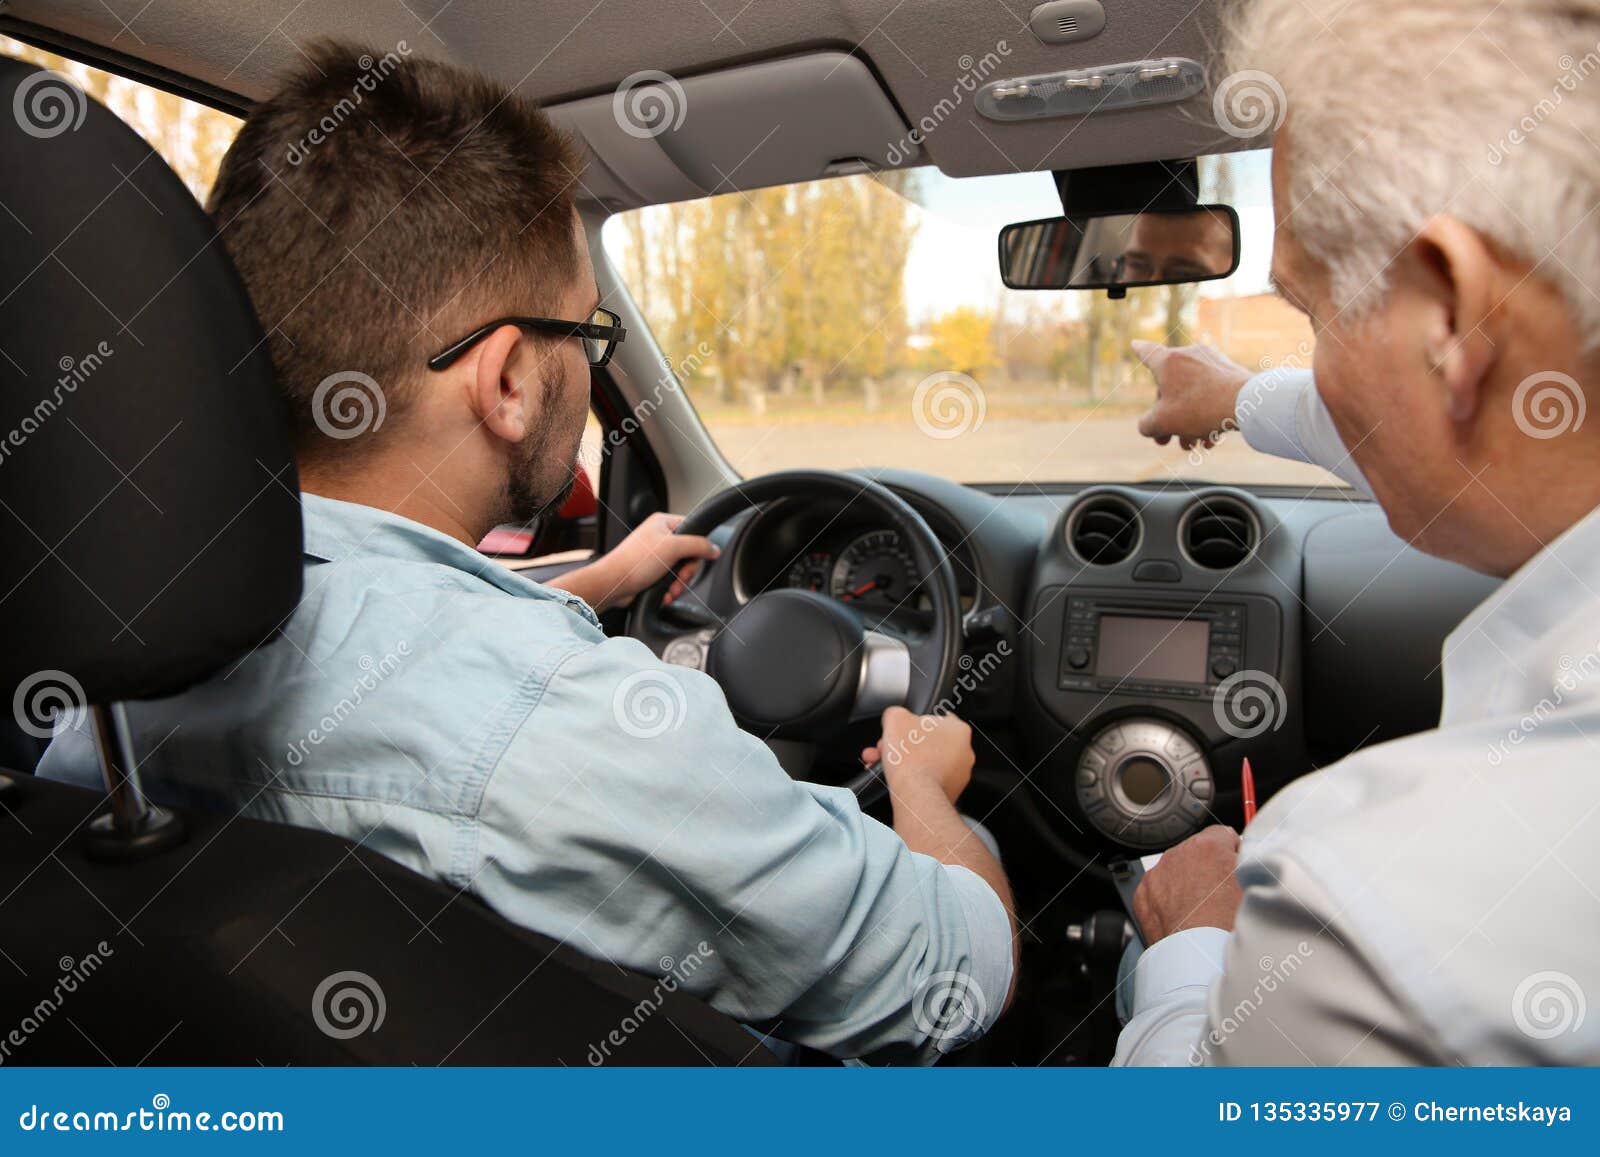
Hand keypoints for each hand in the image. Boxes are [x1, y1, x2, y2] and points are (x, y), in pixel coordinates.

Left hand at [571, 512, 719, 612]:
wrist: (614, 585)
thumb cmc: (633, 562)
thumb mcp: (672, 548)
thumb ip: (698, 545)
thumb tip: (714, 548)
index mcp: (663, 523)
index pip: (694, 529)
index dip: (698, 546)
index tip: (696, 558)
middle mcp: (660, 537)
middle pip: (691, 554)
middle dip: (686, 572)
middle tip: (679, 577)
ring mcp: (657, 556)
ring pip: (683, 570)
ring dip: (679, 584)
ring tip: (670, 589)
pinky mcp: (654, 572)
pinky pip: (673, 581)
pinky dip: (671, 590)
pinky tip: (664, 594)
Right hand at [863, 706, 973, 805]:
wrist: (916, 794)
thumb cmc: (911, 758)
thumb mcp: (895, 718)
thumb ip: (896, 712)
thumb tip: (895, 716)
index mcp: (958, 730)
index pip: (937, 718)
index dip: (914, 723)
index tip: (902, 730)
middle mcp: (964, 752)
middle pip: (930, 742)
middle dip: (907, 745)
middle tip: (891, 748)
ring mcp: (960, 774)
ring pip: (928, 762)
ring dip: (909, 762)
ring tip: (889, 765)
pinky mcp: (951, 792)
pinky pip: (930, 781)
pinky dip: (915, 780)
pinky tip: (901, 779)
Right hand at [1132, 340, 1251, 450]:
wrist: (1247, 403)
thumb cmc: (1200, 408)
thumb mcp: (1163, 423)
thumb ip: (1147, 425)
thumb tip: (1149, 426)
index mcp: (1168, 361)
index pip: (1147, 352)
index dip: (1138, 350)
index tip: (1135, 344)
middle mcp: (1189, 356)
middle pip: (1170, 388)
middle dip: (1167, 418)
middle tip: (1166, 441)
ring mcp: (1212, 363)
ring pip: (1192, 395)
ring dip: (1188, 423)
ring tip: (1192, 446)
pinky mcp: (1230, 373)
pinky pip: (1211, 394)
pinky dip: (1207, 415)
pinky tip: (1211, 440)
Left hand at [1132, 825, 1243, 943]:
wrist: (1199, 957)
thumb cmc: (1228, 926)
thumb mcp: (1254, 888)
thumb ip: (1250, 865)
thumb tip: (1251, 858)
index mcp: (1208, 847)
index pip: (1223, 834)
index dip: (1233, 852)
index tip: (1236, 864)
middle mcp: (1178, 854)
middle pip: (1198, 852)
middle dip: (1209, 867)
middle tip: (1221, 894)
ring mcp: (1158, 873)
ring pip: (1177, 869)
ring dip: (1188, 882)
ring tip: (1202, 908)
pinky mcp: (1143, 893)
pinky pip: (1159, 888)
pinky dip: (1169, 898)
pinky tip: (1184, 915)